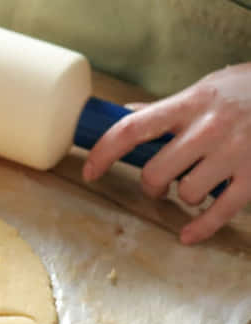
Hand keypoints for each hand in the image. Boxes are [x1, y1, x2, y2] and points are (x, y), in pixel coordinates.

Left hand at [83, 63, 250, 243]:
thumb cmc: (248, 91)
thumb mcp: (207, 90)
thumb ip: (167, 107)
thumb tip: (127, 113)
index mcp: (190, 103)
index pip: (132, 129)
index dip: (104, 153)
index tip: (89, 171)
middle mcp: (210, 127)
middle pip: (156, 171)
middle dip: (151, 185)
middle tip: (158, 184)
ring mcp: (235, 152)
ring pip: (187, 192)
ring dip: (183, 197)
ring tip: (193, 187)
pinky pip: (221, 211)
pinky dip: (201, 228)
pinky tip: (189, 234)